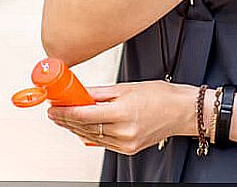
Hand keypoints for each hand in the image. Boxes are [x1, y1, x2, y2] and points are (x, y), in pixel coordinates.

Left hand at [47, 81, 193, 154]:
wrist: (183, 112)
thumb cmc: (162, 96)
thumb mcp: (128, 87)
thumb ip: (100, 93)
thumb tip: (79, 92)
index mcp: (124, 112)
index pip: (84, 114)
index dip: (64, 112)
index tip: (53, 107)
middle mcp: (124, 131)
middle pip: (84, 127)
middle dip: (66, 119)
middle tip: (55, 110)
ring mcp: (126, 142)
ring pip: (91, 136)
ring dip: (75, 127)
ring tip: (65, 117)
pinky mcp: (128, 149)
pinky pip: (102, 142)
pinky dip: (90, 134)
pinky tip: (83, 126)